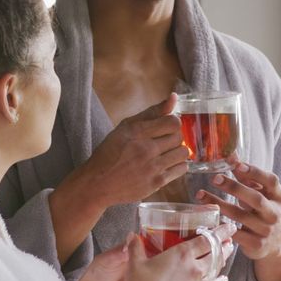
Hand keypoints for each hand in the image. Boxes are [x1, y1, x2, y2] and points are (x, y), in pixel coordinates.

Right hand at [79, 94, 188, 208]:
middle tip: (164, 141)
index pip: (172, 121)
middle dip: (174, 136)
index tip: (166, 126)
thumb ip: (151, 112)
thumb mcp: (125, 127)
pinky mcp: (156, 183)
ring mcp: (152, 168)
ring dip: (177, 150)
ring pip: (183, 153)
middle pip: (179, 137)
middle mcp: (145, 149)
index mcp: (137, 132)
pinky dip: (178, 165)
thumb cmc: (110, 153)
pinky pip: (181, 169)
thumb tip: (174, 97)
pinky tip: (167, 164)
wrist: (97, 184)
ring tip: (166, 153)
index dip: (173, 122)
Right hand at [123, 222, 235, 280]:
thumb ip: (136, 247)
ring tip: (226, 262)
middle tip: (230, 242)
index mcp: (182, 254)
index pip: (208, 240)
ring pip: (216, 274)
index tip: (229, 227)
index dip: (221, 232)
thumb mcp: (135, 263)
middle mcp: (194, 269)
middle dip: (225, 247)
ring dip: (222, 266)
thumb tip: (132, 236)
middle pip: (216, 256)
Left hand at [197, 159, 280, 280]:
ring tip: (201, 195)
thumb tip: (231, 156)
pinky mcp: (256, 245)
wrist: (276, 243)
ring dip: (219, 204)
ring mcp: (266, 230)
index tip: (237, 165)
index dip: (255, 172)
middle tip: (215, 178)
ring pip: (240, 216)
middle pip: (256, 199)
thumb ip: (247, 177)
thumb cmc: (263, 210)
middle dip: (235, 188)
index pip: (271, 181)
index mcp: (278, 196)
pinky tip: (207, 217)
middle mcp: (274, 213)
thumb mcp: (261, 194)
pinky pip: (235, 234)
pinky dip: (220, 225)